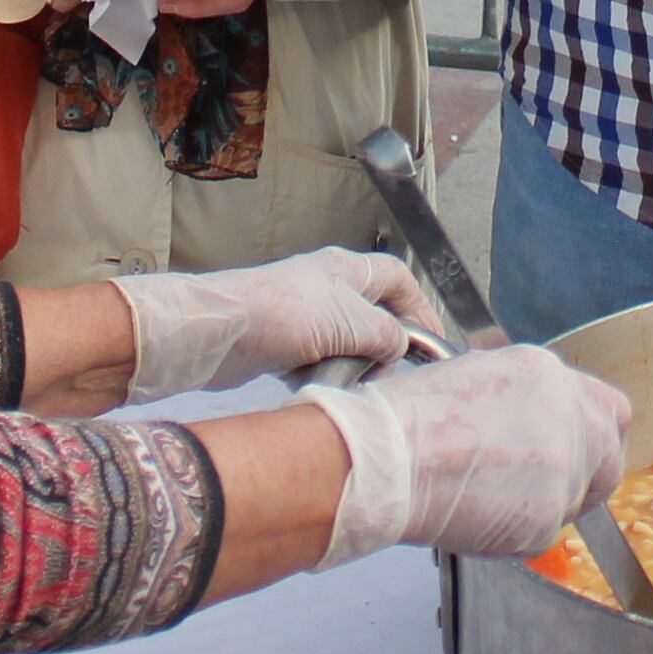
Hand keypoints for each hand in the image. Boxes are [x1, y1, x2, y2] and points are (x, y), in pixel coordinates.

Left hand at [115, 247, 447, 400]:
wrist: (222, 332)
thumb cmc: (289, 314)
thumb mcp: (353, 323)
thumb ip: (387, 335)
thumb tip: (397, 348)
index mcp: (348, 269)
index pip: (399, 279)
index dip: (420, 308)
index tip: (430, 344)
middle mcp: (328, 288)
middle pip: (372, 316)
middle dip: (380, 346)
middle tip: (384, 370)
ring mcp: (303, 315)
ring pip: (345, 344)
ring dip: (349, 364)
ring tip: (347, 380)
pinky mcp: (283, 342)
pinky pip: (317, 361)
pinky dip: (320, 375)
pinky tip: (315, 384)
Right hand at [296, 345, 634, 567]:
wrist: (387, 457)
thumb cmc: (410, 419)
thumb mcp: (478, 378)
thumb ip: (525, 397)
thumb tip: (534, 421)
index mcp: (549, 376)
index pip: (610, 411)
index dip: (594, 437)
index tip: (580, 453)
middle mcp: (569, 417)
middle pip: (609, 460)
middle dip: (586, 479)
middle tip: (545, 491)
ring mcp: (564, 468)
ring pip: (572, 502)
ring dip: (541, 507)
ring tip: (486, 499)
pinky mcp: (546, 515)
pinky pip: (542, 535)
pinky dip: (515, 535)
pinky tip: (476, 516)